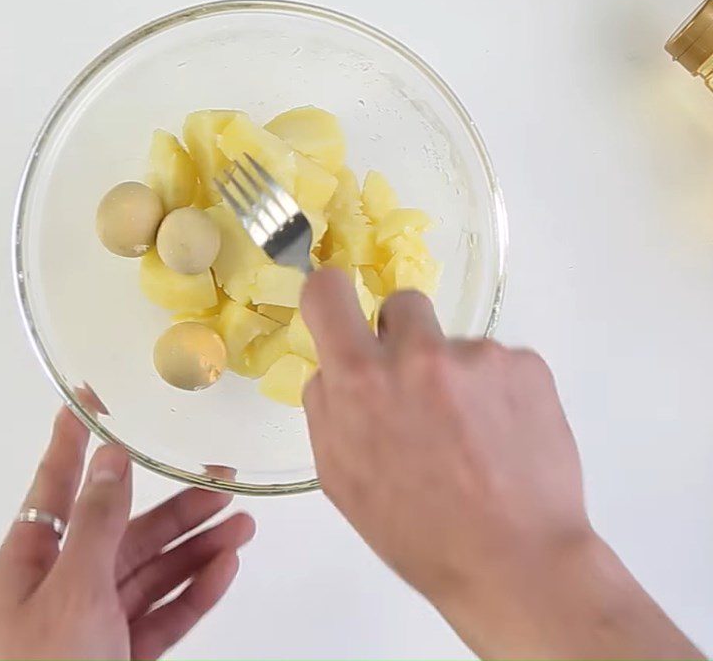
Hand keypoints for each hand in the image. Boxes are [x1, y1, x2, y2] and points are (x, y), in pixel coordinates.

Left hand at [0, 408, 254, 659]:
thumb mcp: (71, 592)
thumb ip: (97, 523)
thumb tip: (111, 459)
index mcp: (27, 567)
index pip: (54, 486)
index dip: (73, 439)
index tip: (88, 399)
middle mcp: (61, 588)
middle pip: (126, 531)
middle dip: (177, 504)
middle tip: (221, 477)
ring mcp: (95, 622)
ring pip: (155, 570)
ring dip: (199, 545)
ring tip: (243, 521)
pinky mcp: (123, 653)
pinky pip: (165, 613)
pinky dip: (197, 590)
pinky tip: (226, 566)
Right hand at [301, 269, 701, 659]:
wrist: (516, 561)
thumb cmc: (416, 532)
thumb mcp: (341, 479)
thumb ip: (328, 408)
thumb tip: (334, 367)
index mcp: (360, 380)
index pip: (327, 293)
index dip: (330, 294)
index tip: (340, 307)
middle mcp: (417, 353)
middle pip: (401, 304)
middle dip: (403, 337)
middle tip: (418, 388)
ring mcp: (478, 355)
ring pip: (454, 344)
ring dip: (454, 375)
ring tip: (472, 435)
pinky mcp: (526, 364)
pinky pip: (499, 364)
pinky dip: (498, 392)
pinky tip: (504, 439)